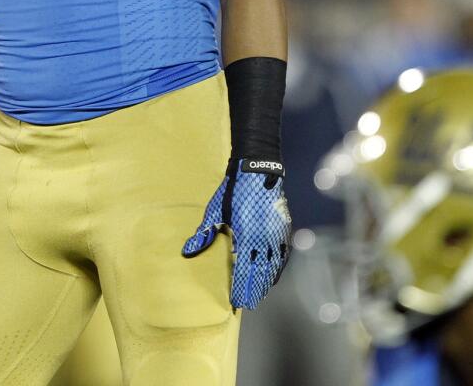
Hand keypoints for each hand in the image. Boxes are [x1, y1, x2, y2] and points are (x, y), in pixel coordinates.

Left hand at [182, 159, 291, 309]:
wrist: (258, 169)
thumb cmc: (234, 190)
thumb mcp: (215, 210)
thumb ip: (204, 233)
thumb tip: (188, 251)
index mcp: (246, 235)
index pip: (244, 270)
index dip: (241, 287)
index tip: (237, 301)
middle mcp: (264, 237)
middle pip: (260, 272)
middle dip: (254, 289)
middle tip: (249, 304)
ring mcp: (276, 233)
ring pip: (273, 265)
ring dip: (266, 281)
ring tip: (260, 294)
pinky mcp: (284, 228)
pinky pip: (283, 254)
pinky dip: (279, 267)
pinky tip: (274, 275)